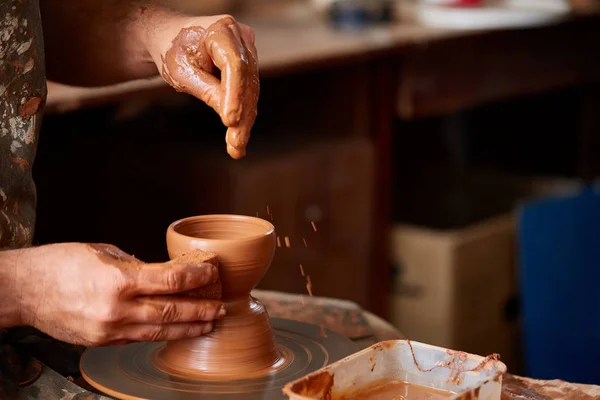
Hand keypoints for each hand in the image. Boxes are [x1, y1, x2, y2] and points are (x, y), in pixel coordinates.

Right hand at [18, 243, 224, 346]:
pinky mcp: (103, 341)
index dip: (197, 277)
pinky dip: (162, 333)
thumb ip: (137, 266)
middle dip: (201, 310)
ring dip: (188, 328)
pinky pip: (141, 338)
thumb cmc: (59, 264)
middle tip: (221, 308)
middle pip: (173, 311)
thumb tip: (162, 275)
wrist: (23, 291)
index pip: (172, 281)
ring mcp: (110, 330)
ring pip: (160, 331)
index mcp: (119, 281)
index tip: (211, 272)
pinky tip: (177, 330)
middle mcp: (117, 310)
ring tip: (209, 324)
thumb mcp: (103, 252)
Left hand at [145, 14, 258, 158]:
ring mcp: (249, 52)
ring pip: (251, 92)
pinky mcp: (249, 66)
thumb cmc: (173, 51)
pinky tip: (238, 139)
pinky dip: (243, 117)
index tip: (230, 120)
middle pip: (247, 81)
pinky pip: (249, 94)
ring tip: (237, 148)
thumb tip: (232, 118)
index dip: (235, 95)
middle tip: (236, 143)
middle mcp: (242, 38)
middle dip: (242, 116)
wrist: (171, 39)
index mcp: (221, 30)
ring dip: (245, 122)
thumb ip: (207, 91)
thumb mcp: (182, 72)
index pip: (235, 65)